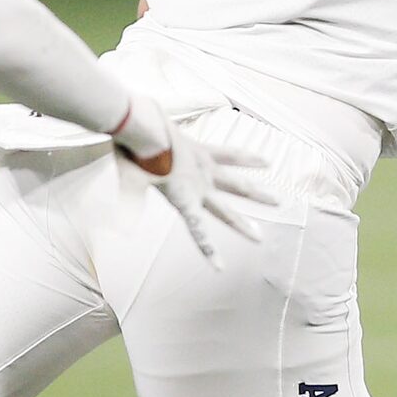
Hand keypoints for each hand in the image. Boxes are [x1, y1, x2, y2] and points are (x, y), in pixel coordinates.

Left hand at [111, 92, 279, 264]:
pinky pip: (231, 154)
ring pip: (238, 184)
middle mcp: (200, 186)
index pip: (198, 230)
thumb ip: (129, 208)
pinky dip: (248, 158)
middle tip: (260, 238)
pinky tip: (266, 161)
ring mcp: (206, 168)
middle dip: (243, 226)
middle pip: (226, 211)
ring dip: (257, 193)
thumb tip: (119, 230)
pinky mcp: (205, 151)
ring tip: (277, 200)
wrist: (142, 128)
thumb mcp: (129, 185)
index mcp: (183, 198)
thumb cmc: (134, 158)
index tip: (221, 268)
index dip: (209, 250)